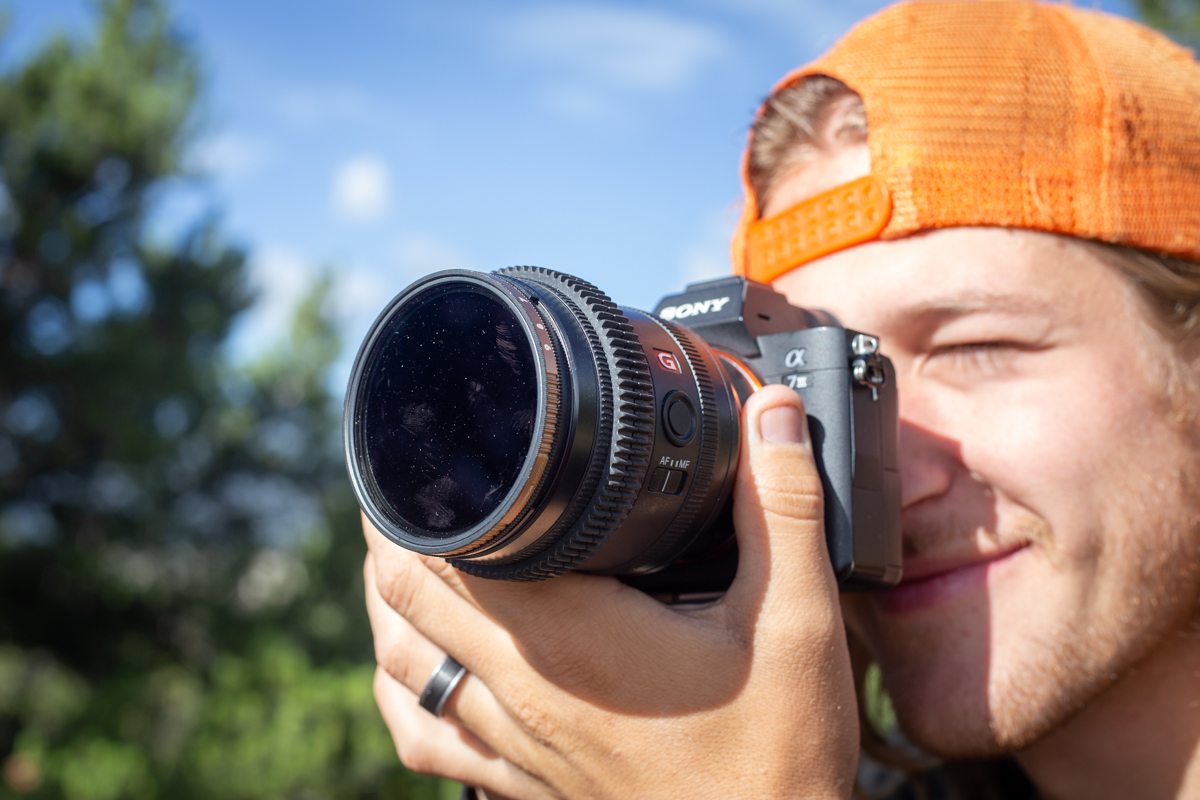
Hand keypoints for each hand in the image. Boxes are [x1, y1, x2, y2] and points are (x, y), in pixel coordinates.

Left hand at [364, 385, 858, 799]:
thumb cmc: (775, 757)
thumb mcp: (795, 624)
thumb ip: (780, 508)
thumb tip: (771, 412)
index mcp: (569, 636)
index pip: (452, 549)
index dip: (424, 491)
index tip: (424, 443)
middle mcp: (520, 689)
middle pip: (407, 596)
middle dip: (392, 531)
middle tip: (405, 476)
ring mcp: (513, 743)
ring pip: (402, 661)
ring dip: (383, 599)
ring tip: (392, 547)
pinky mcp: (521, 781)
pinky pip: (426, 735)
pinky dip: (400, 689)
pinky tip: (408, 666)